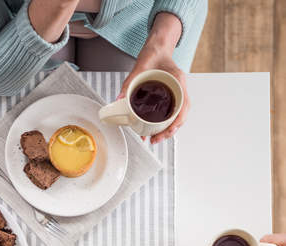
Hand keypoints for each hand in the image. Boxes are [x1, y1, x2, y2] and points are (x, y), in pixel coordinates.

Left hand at [118, 13, 188, 144]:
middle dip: (169, 131)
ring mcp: (178, 93)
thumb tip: (119, 98)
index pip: (183, 107)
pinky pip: (171, 113)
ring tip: (153, 138)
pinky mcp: (172, 96)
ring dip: (167, 130)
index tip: (166, 132)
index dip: (176, 123)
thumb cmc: (153, 53)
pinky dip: (165, 123)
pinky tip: (155, 130)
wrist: (158, 46)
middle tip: (154, 140)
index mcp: (178, 81)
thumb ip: (130, 81)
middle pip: (181, 116)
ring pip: (177, 117)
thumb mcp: (140, 65)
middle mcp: (181, 89)